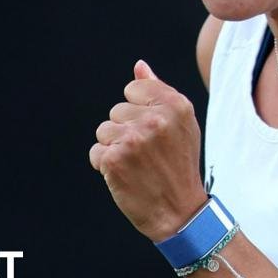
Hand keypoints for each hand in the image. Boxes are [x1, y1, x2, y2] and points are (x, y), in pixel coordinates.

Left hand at [88, 59, 207, 241]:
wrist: (180, 212)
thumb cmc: (179, 165)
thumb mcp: (181, 124)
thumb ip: (159, 91)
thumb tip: (139, 65)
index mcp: (176, 105)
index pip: (133, 89)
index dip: (139, 111)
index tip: (154, 132)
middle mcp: (155, 119)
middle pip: (117, 110)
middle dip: (126, 130)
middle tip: (148, 154)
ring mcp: (133, 140)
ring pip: (104, 131)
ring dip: (114, 148)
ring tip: (137, 165)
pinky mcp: (114, 160)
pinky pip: (96, 152)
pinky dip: (106, 165)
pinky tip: (126, 176)